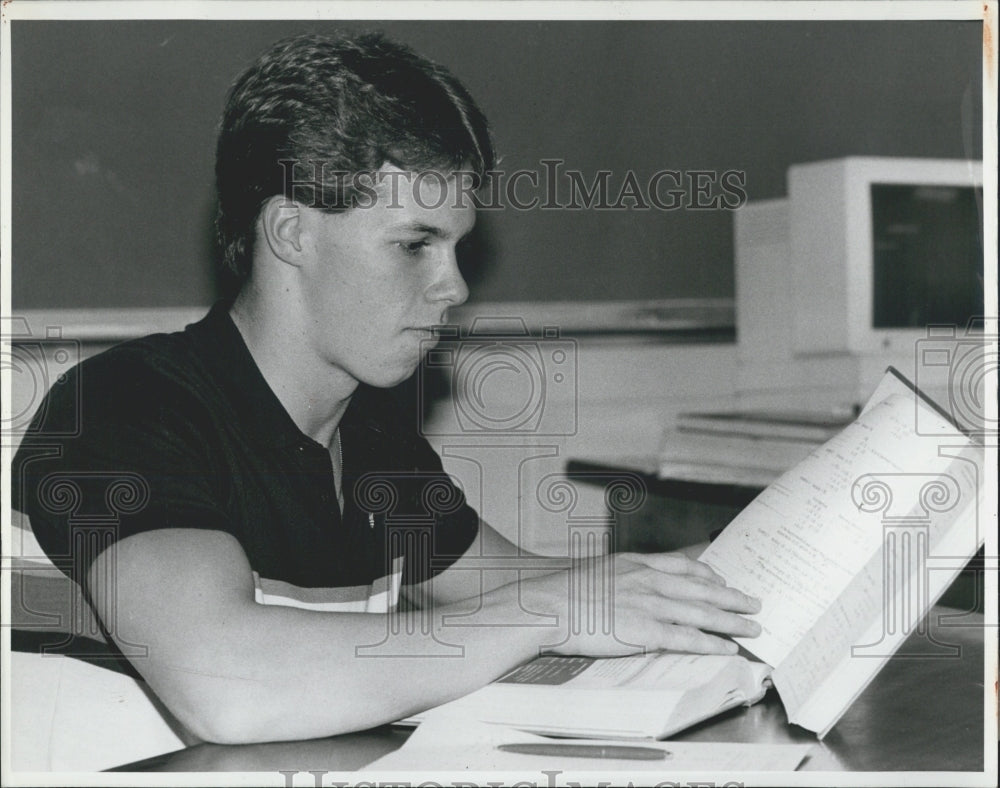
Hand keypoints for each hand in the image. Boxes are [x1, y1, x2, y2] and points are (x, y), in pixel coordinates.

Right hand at [520, 551, 761, 656]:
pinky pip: (688, 638)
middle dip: (731, 597)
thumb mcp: (597, 571)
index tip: (722, 580)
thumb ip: (620, 577)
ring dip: (731, 622)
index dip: (707, 575)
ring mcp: (650, 605)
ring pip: (702, 613)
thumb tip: (626, 586)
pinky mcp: (646, 632)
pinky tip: (727, 649)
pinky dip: (711, 644)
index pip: (682, 567)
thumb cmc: (565, 592)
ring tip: (752, 628)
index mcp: (636, 565)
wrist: (550, 604)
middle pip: (701, 589)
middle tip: (754, 603)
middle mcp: (649, 581)